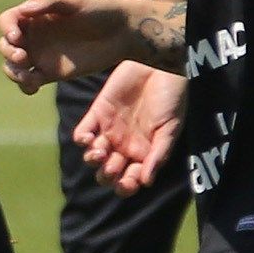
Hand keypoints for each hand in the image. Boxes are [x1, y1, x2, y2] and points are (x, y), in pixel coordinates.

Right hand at [0, 0, 127, 92]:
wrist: (122, 32)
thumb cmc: (99, 9)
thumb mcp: (75, 0)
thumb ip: (49, 2)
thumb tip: (24, 10)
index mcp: (34, 15)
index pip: (7, 21)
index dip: (6, 29)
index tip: (17, 37)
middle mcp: (33, 35)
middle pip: (5, 45)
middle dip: (8, 52)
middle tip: (23, 57)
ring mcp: (40, 55)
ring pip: (12, 66)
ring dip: (12, 72)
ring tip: (28, 76)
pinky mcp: (50, 73)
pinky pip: (29, 82)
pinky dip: (25, 86)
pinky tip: (34, 86)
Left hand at [77, 62, 182, 194]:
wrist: (159, 66)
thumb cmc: (171, 98)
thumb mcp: (170, 128)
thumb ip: (158, 155)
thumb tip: (146, 182)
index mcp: (143, 153)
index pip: (130, 179)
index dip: (126, 186)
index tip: (127, 183)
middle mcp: (124, 146)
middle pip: (107, 171)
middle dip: (106, 175)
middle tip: (112, 166)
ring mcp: (109, 131)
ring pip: (93, 156)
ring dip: (93, 160)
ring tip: (100, 152)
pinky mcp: (97, 113)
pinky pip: (82, 133)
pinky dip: (82, 140)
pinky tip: (88, 139)